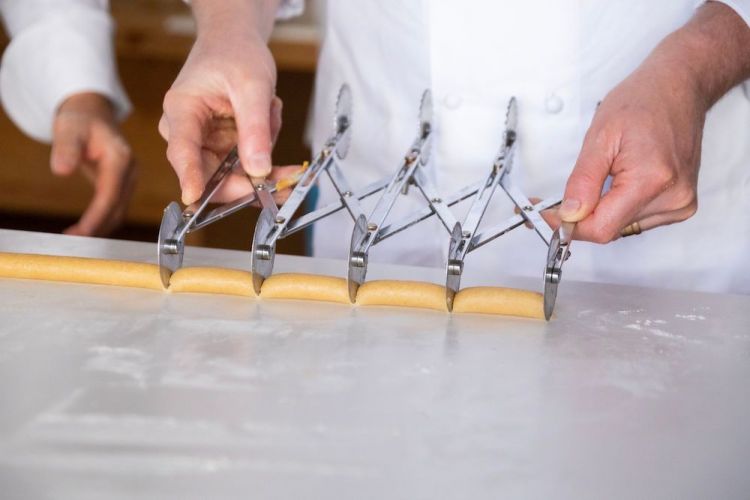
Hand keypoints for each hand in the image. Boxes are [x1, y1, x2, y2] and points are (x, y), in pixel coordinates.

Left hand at [51, 92, 134, 235]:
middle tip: (73, 240)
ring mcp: (129, 179)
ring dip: (100, 227)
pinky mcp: (123, 185)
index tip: (81, 233)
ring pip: (119, 211)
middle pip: (118, 208)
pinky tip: (85, 227)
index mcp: (120, 158)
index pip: (110, 195)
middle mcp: (130, 171)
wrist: (93, 115)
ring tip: (75, 236)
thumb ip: (66, 149)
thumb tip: (61, 170)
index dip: (97, 217)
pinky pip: (115, 208)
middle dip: (98, 227)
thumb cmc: (80, 120)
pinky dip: (102, 220)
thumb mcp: (68, 128)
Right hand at [159, 30, 282, 204]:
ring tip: (269, 112)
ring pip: (236, 176)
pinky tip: (268, 117)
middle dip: (251, 179)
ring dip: (263, 155)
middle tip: (288, 177)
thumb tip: (259, 170)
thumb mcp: (253, 85)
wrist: (235, 42)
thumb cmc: (234, 53)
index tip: (194, 197)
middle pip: (212, 177)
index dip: (189, 177)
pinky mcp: (222, 149)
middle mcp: (187, 134)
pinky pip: (247, 167)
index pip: (182, 151)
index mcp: (182, 111)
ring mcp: (205, 145)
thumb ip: (255, 129)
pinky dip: (265, 150)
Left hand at [557, 66, 702, 242]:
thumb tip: (569, 214)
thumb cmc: (643, 102)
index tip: (545, 216)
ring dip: (601, 211)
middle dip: (580, 217)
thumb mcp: (600, 137)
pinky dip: (619, 207)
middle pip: (610, 229)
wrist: (678, 88)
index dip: (567, 226)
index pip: (601, 227)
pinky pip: (637, 220)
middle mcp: (673, 198)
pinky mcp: (681, 205)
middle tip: (557, 200)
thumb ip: (582, 181)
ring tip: (601, 177)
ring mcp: (680, 204)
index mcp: (652, 180)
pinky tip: (620, 183)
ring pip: (621, 227)